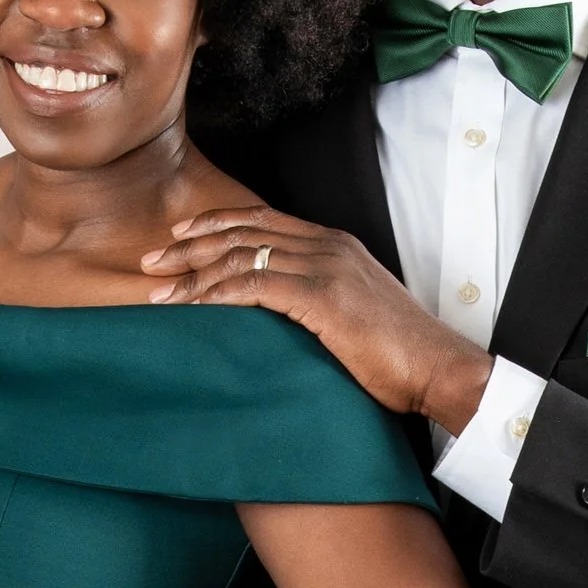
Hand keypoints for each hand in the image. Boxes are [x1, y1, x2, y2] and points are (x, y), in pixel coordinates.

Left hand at [140, 210, 492, 436]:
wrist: (437, 367)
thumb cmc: (399, 354)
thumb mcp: (352, 315)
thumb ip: (316, 301)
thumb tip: (278, 318)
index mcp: (333, 244)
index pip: (262, 220)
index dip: (215, 224)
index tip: (179, 237)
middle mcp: (326, 246)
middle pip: (243, 231)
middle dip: (189, 245)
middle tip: (150, 261)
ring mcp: (325, 267)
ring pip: (242, 255)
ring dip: (193, 274)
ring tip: (159, 293)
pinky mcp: (322, 296)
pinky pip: (255, 285)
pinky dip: (218, 295)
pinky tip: (193, 308)